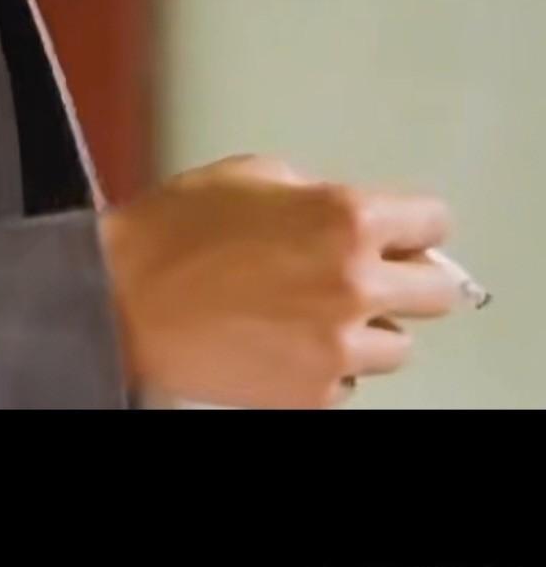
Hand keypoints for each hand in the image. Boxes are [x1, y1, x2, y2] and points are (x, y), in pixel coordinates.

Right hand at [98, 153, 458, 408]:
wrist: (126, 300)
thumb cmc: (176, 232)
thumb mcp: (254, 173)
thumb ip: (317, 193)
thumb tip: (348, 217)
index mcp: (345, 218)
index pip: (433, 222)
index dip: (415, 224)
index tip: (407, 230)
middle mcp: (354, 283)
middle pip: (439, 293)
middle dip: (410, 277)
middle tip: (374, 271)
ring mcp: (337, 346)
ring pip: (398, 345)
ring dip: (368, 326)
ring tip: (316, 310)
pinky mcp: (314, 393)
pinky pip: (351, 380)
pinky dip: (330, 364)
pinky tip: (287, 338)